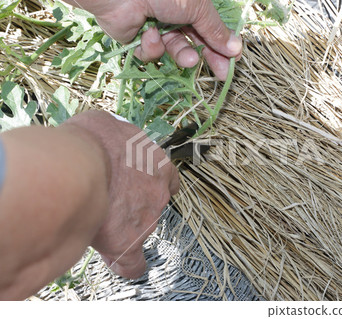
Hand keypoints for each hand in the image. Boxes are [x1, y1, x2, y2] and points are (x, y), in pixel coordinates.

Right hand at [62, 110, 178, 277]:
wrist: (80, 163)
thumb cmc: (92, 139)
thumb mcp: (107, 124)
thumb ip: (114, 137)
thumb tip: (104, 138)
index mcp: (157, 164)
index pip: (168, 180)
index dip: (153, 185)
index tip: (139, 189)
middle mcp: (158, 192)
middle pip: (151, 205)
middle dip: (132, 205)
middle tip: (107, 201)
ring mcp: (146, 217)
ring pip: (139, 229)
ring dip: (122, 226)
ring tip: (95, 220)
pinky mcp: (128, 241)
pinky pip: (132, 262)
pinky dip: (126, 263)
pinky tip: (118, 263)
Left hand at [65, 0, 241, 79]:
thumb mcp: (197, 8)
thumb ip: (214, 30)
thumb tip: (236, 48)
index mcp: (190, 4)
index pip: (210, 28)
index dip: (221, 45)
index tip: (231, 62)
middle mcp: (173, 15)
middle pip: (195, 41)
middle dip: (207, 57)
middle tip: (219, 74)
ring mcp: (155, 27)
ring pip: (174, 49)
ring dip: (182, 55)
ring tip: (189, 60)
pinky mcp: (136, 39)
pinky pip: (151, 52)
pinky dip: (152, 47)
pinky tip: (148, 35)